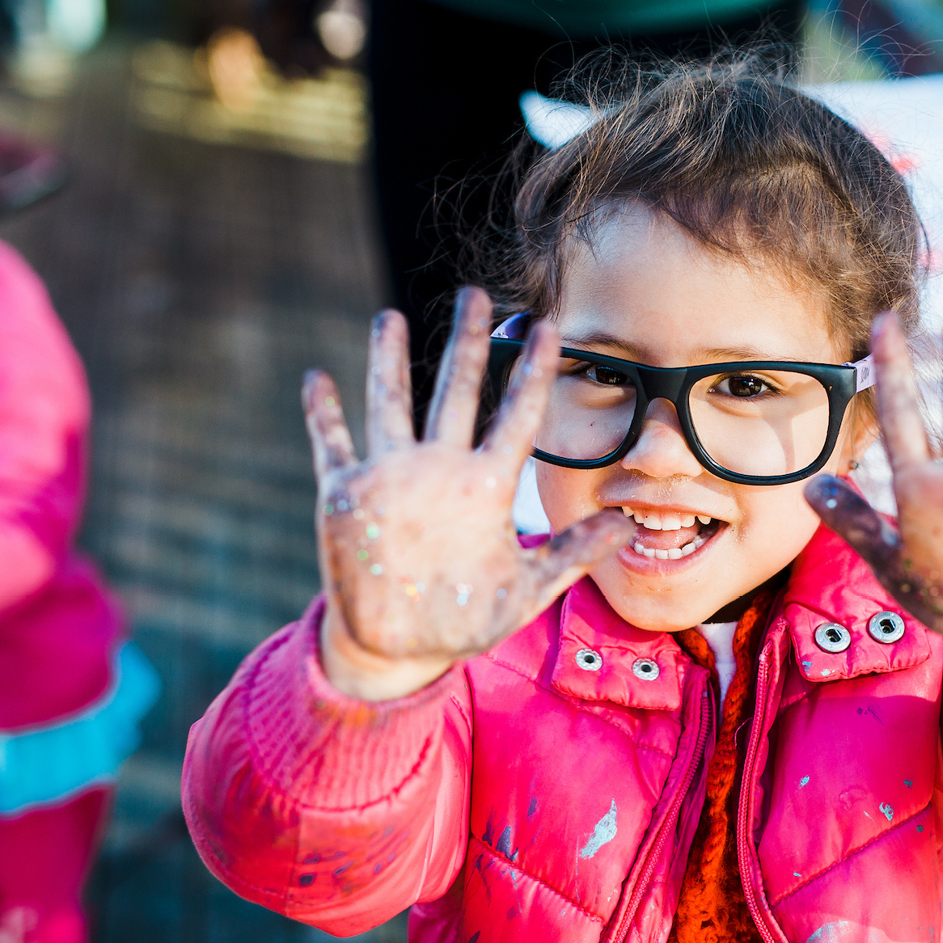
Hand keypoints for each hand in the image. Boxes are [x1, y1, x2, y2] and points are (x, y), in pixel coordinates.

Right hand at [306, 290, 633, 699]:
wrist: (400, 648)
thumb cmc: (463, 618)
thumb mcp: (526, 590)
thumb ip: (572, 554)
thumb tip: (625, 524)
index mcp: (483, 488)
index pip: (516, 416)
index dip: (532, 373)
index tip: (551, 328)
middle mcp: (439, 471)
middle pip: (455, 392)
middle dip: (466, 343)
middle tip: (475, 294)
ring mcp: (391, 480)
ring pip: (391, 405)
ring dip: (389, 362)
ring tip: (390, 316)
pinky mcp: (347, 498)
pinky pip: (332, 446)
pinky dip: (323, 414)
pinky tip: (317, 378)